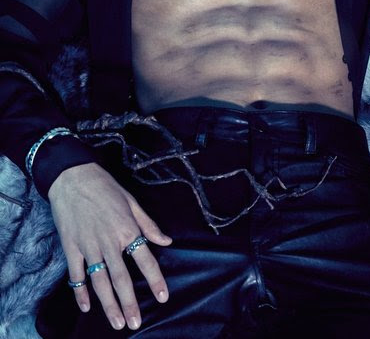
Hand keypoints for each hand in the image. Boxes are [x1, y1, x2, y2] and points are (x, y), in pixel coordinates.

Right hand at [48, 162, 171, 330]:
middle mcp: (109, 242)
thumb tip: (166, 240)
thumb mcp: (132, 202)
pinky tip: (86, 306)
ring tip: (117, 323)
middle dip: (130, 303)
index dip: (155, 280)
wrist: (73, 177)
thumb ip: (148, 225)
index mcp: (127, 230)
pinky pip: (76, 276)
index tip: (162, 297)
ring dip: (109, 305)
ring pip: (100, 282)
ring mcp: (89, 247)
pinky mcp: (71, 248)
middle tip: (135, 322)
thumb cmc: (105, 187)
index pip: (146, 260)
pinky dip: (80, 293)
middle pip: (121, 279)